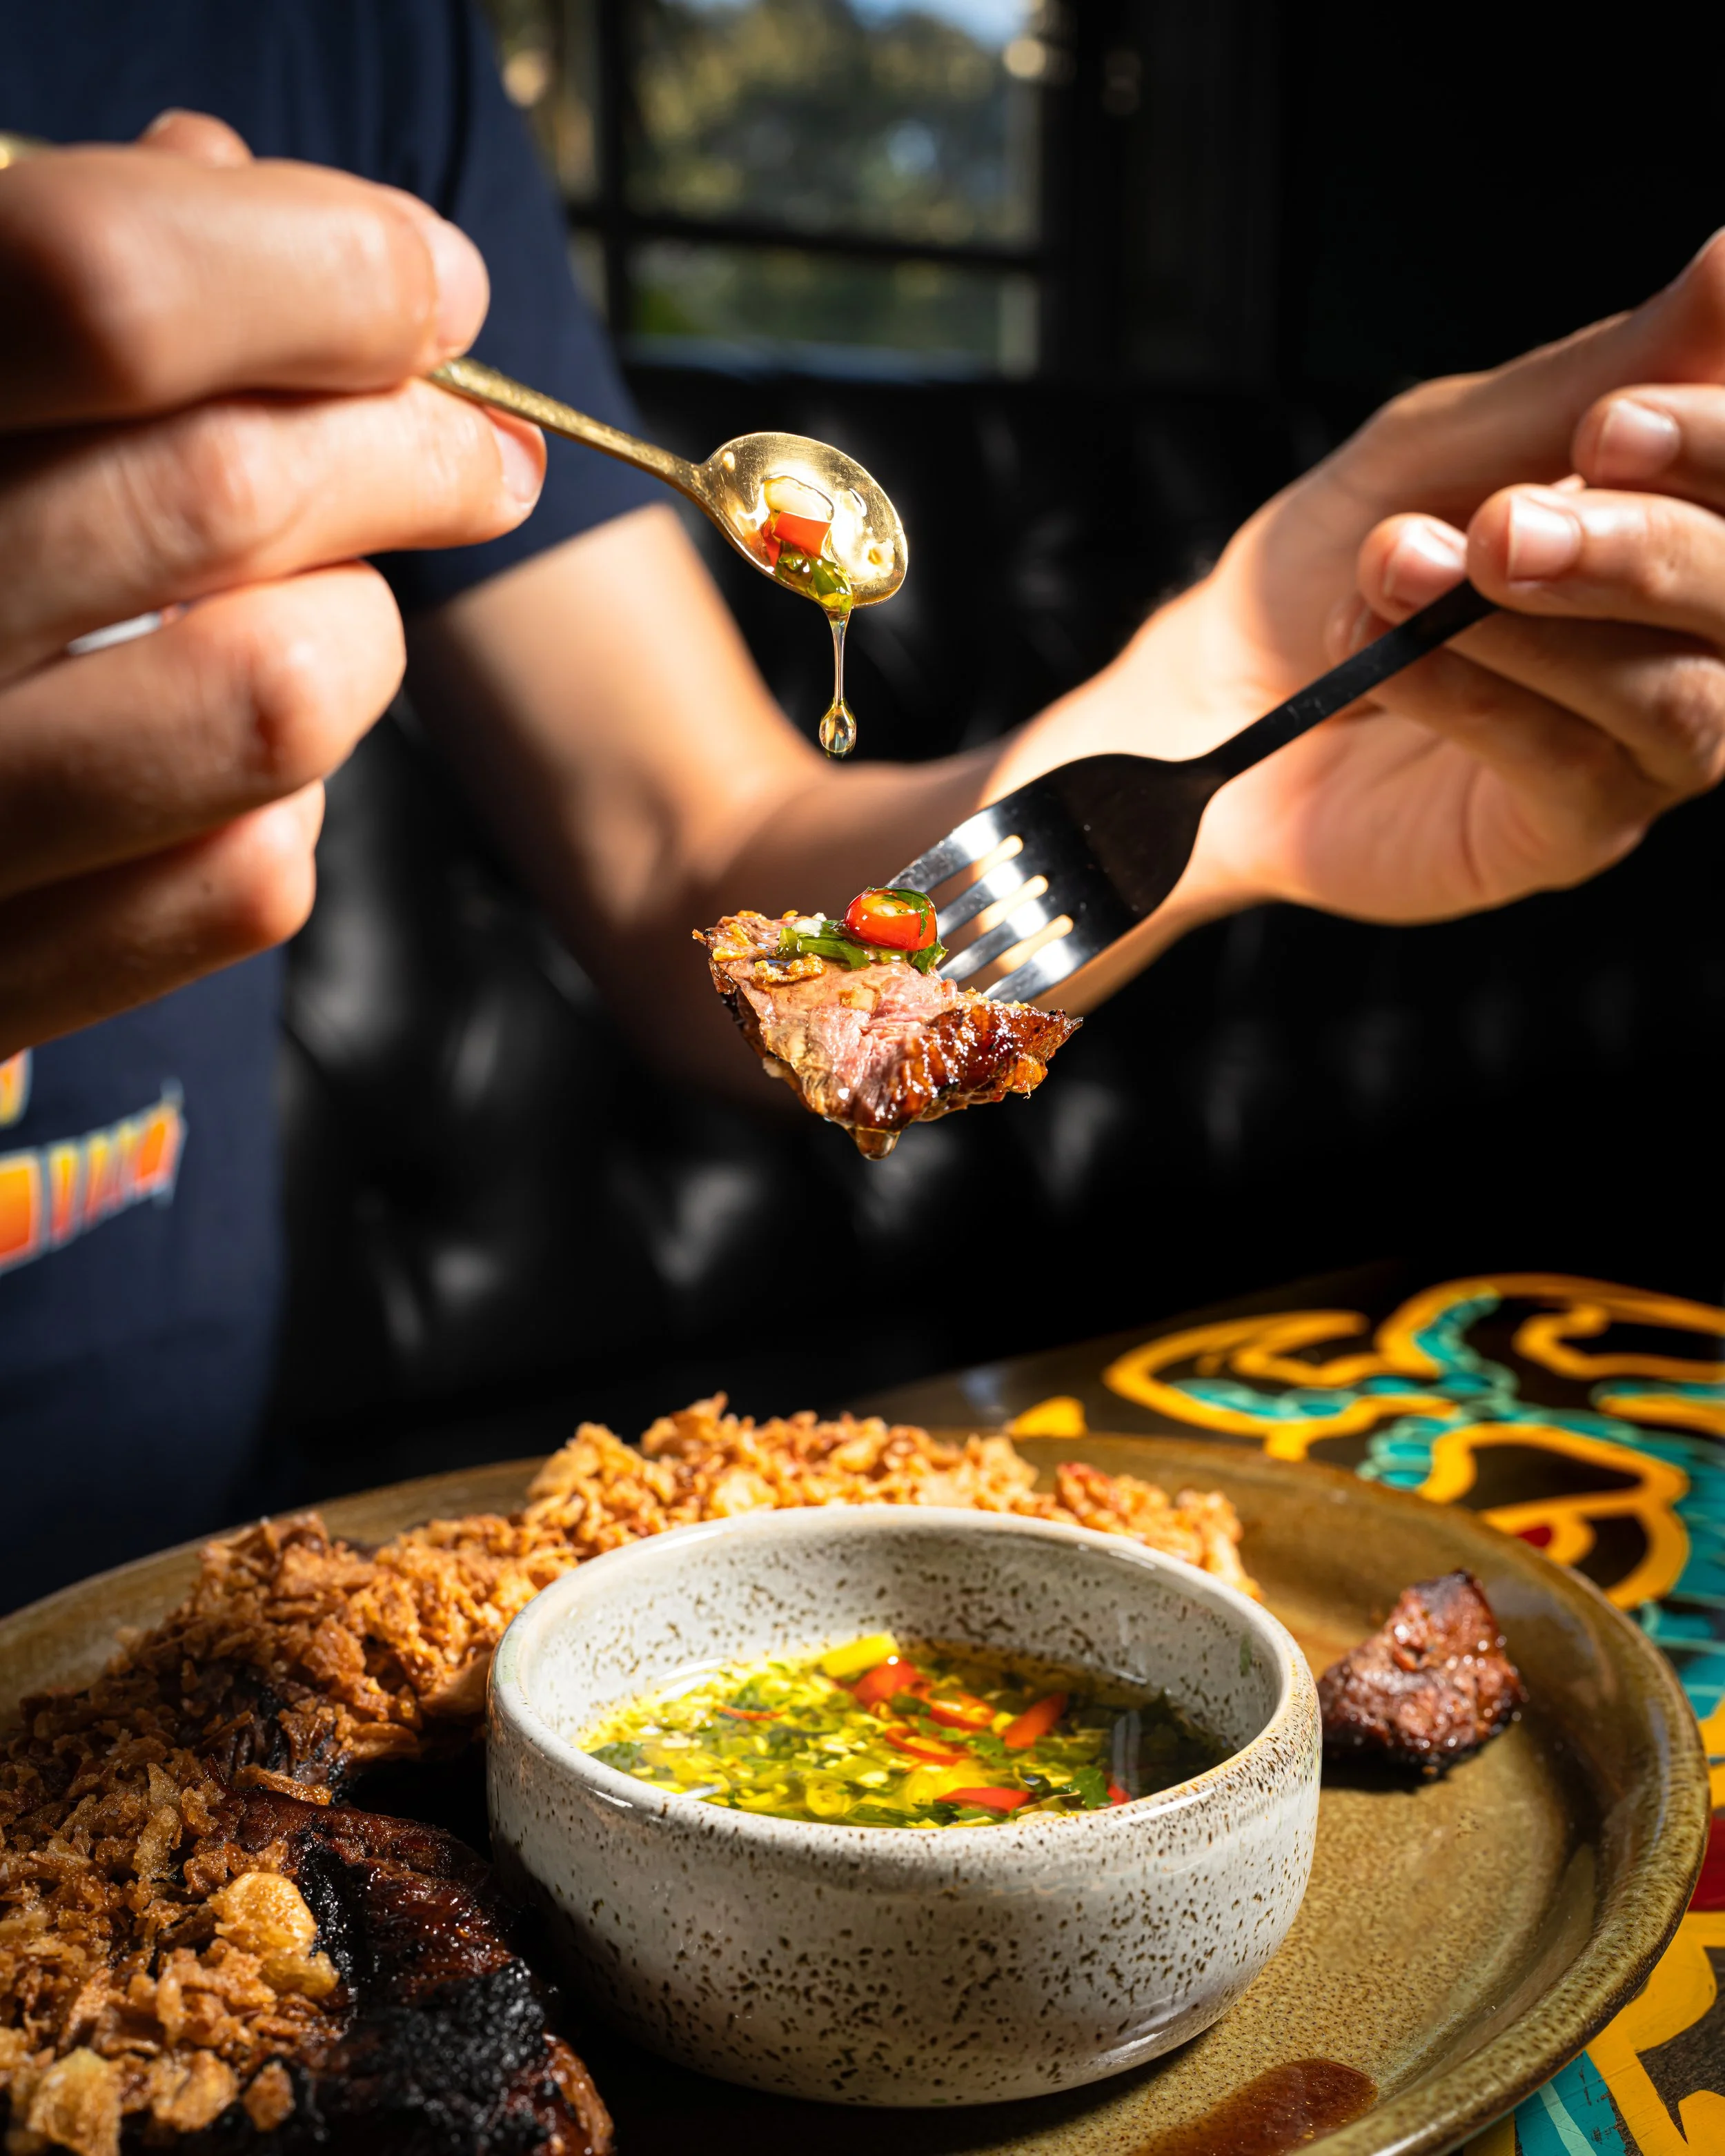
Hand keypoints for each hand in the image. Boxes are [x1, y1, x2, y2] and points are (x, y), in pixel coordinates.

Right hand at [0, 112, 543, 1052]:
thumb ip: (48, 275)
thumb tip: (226, 180)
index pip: (98, 289)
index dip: (319, 267)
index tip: (429, 288)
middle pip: (219, 490)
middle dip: (411, 451)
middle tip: (477, 458)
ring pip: (273, 700)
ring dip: (356, 635)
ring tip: (334, 614)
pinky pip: (245, 883)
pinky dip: (290, 811)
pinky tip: (244, 771)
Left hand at [1002, 233, 1724, 978]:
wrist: (1214, 697)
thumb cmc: (1339, 559)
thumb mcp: (1449, 443)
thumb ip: (1598, 369)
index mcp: (1689, 517)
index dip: (1721, 442)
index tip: (1609, 423)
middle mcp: (1697, 635)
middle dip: (1645, 545)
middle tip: (1505, 516)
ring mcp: (1645, 745)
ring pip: (1681, 697)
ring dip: (1553, 620)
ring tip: (1412, 567)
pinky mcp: (1569, 831)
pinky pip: (1567, 766)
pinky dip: (1474, 696)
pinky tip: (1385, 657)